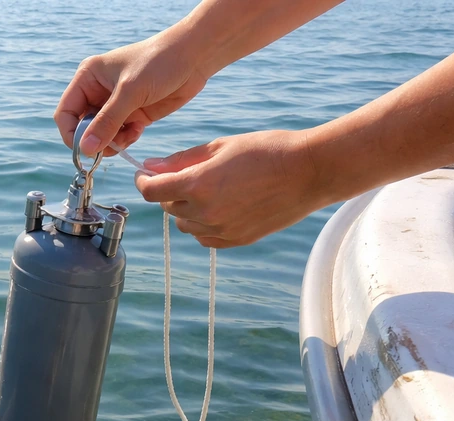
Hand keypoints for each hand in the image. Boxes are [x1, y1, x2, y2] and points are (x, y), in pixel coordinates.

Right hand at [54, 31, 209, 156]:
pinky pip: (118, 137)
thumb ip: (107, 122)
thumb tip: (86, 149)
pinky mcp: (131, 115)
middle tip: (111, 146)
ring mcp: (115, 106)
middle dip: (95, 140)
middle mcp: (97, 92)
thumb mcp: (130, 92)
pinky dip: (125, 140)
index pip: (66, 113)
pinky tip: (139, 130)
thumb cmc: (159, 62)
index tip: (85, 149)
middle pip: (82, 128)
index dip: (71, 134)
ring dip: (112, 142)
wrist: (194, 57)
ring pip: (101, 136)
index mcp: (88, 78)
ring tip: (129, 135)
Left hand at [135, 130, 324, 247]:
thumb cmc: (266, 150)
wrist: (309, 172)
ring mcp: (220, 230)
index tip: (146, 174)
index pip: (152, 191)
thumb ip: (182, 160)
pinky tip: (220, 207)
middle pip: (168, 207)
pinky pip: (204, 237)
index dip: (144, 181)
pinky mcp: (235, 240)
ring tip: (211, 190)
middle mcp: (205, 212)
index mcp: (198, 185)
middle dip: (171, 191)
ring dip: (187, 209)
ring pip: (185, 224)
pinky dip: (203, 224)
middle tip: (188, 175)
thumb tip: (150, 167)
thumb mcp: (221, 146)